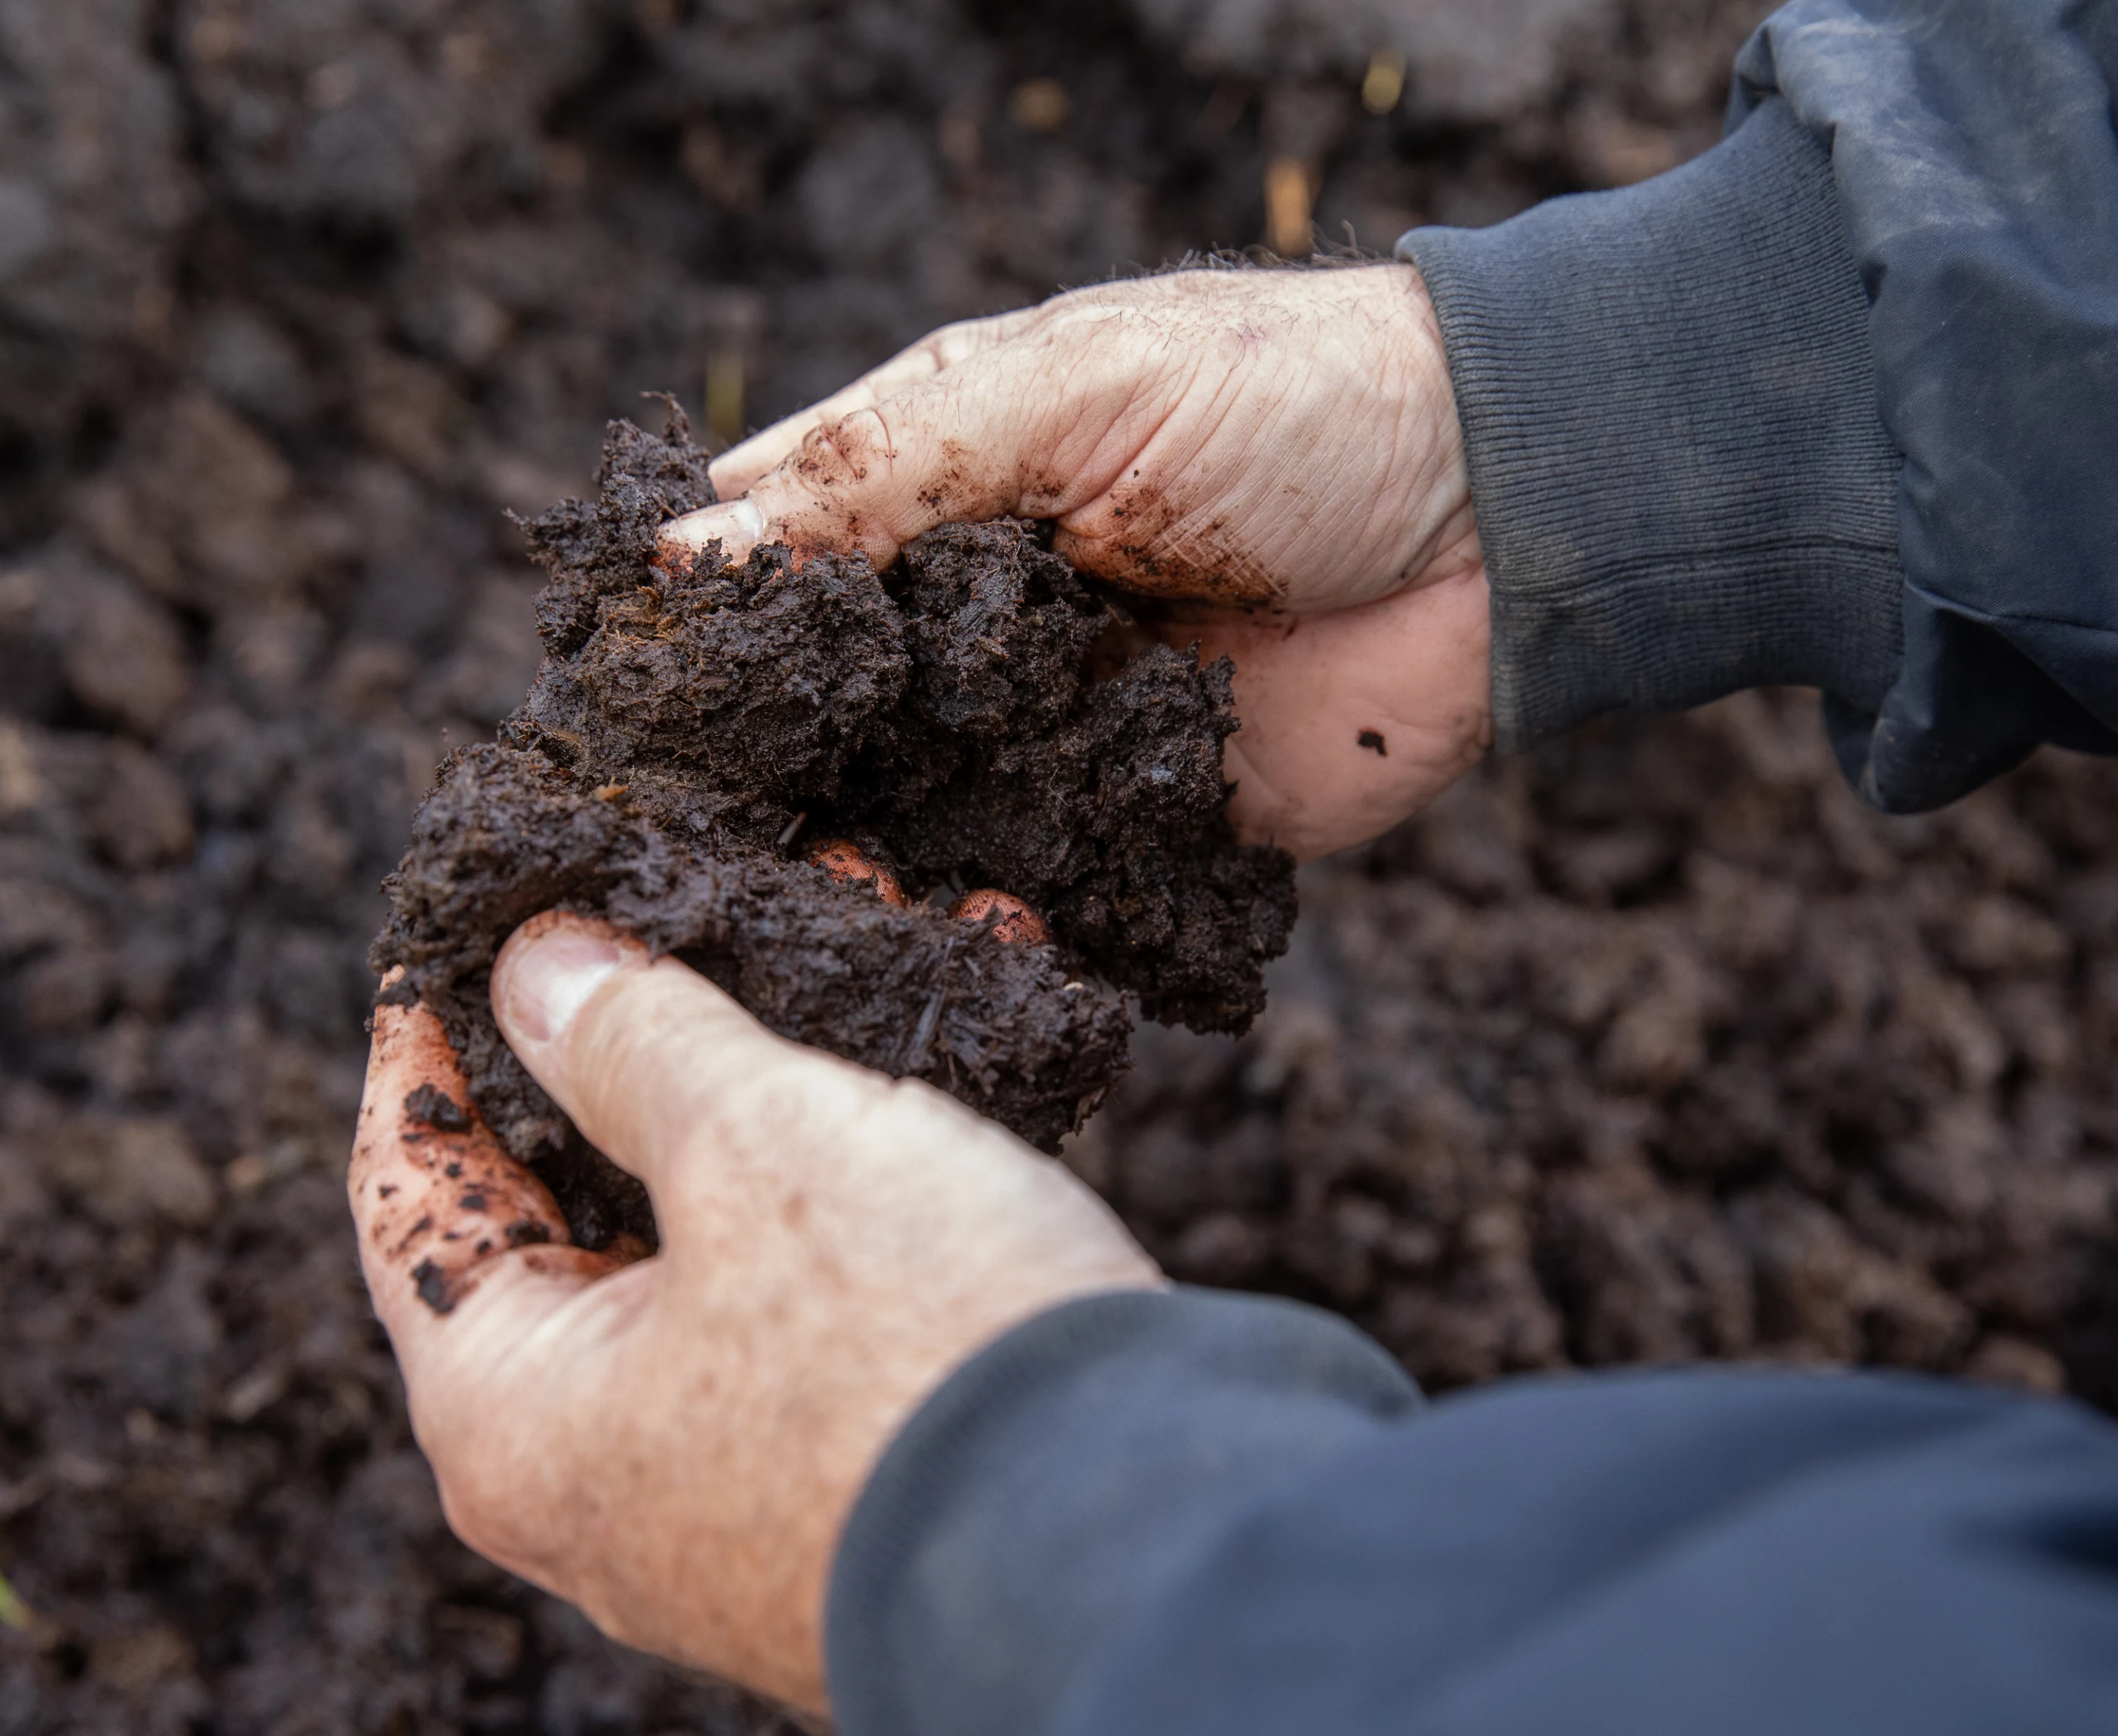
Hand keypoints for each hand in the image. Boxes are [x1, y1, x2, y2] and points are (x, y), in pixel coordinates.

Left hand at [347, 915, 1161, 1710]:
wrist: (1145, 1573)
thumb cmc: (908, 1360)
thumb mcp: (758, 1145)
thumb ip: (633, 1041)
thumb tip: (539, 969)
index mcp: (508, 1420)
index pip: (407, 1201)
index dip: (425, 1048)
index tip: (453, 935)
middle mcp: (599, 1486)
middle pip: (574, 1210)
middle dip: (648, 1035)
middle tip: (677, 896)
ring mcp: (733, 1502)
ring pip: (724, 1235)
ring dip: (788, 1074)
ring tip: (856, 915)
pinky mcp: (861, 1486)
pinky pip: (829, 1289)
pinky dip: (874, 1161)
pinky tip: (953, 1028)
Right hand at [664, 264, 1491, 861]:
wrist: (1506, 520)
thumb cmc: (1287, 403)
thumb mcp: (1065, 394)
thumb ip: (879, 474)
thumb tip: (677, 560)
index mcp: (926, 494)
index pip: (756, 571)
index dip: (683, 643)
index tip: (611, 728)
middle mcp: (963, 628)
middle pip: (812, 728)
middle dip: (756, 793)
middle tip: (689, 862)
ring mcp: (1040, 739)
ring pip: (903, 830)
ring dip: (857, 879)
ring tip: (812, 919)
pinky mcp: (1132, 834)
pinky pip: (1033, 901)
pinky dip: (989, 935)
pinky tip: (946, 958)